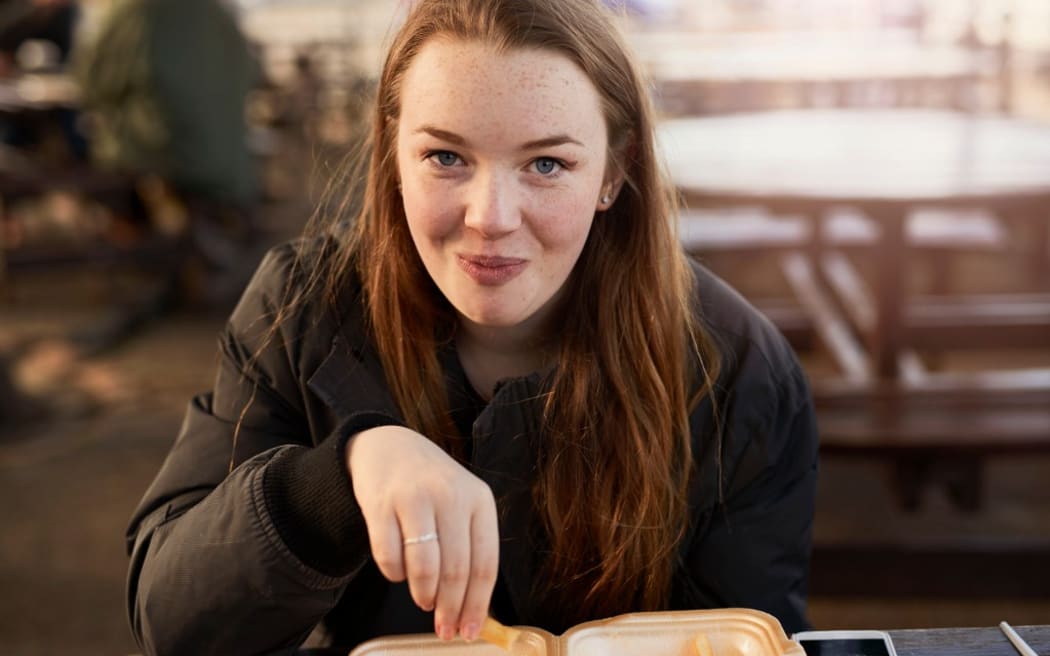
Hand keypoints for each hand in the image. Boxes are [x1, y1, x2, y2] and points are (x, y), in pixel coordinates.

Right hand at [347, 425, 498, 640]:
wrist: (389, 447)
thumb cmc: (432, 485)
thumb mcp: (462, 504)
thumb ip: (470, 548)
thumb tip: (472, 610)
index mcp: (479, 499)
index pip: (486, 564)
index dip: (478, 605)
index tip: (470, 632)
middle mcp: (450, 496)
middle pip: (456, 570)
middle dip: (450, 609)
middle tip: (444, 629)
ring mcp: (414, 498)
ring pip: (424, 567)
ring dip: (423, 594)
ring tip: (423, 599)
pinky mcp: (381, 504)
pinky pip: (388, 557)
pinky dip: (393, 574)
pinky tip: (398, 571)